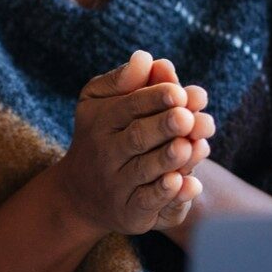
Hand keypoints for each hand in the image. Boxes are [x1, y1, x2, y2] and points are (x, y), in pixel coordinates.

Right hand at [55, 50, 208, 235]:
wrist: (80, 194)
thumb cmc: (101, 135)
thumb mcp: (100, 102)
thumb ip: (124, 79)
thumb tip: (147, 58)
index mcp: (101, 121)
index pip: (129, 106)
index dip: (155, 98)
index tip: (179, 92)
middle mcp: (106, 154)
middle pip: (138, 138)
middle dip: (164, 126)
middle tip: (187, 117)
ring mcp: (117, 185)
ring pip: (146, 170)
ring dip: (171, 159)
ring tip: (192, 146)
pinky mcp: (130, 213)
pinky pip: (149, 203)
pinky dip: (168, 194)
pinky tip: (188, 182)